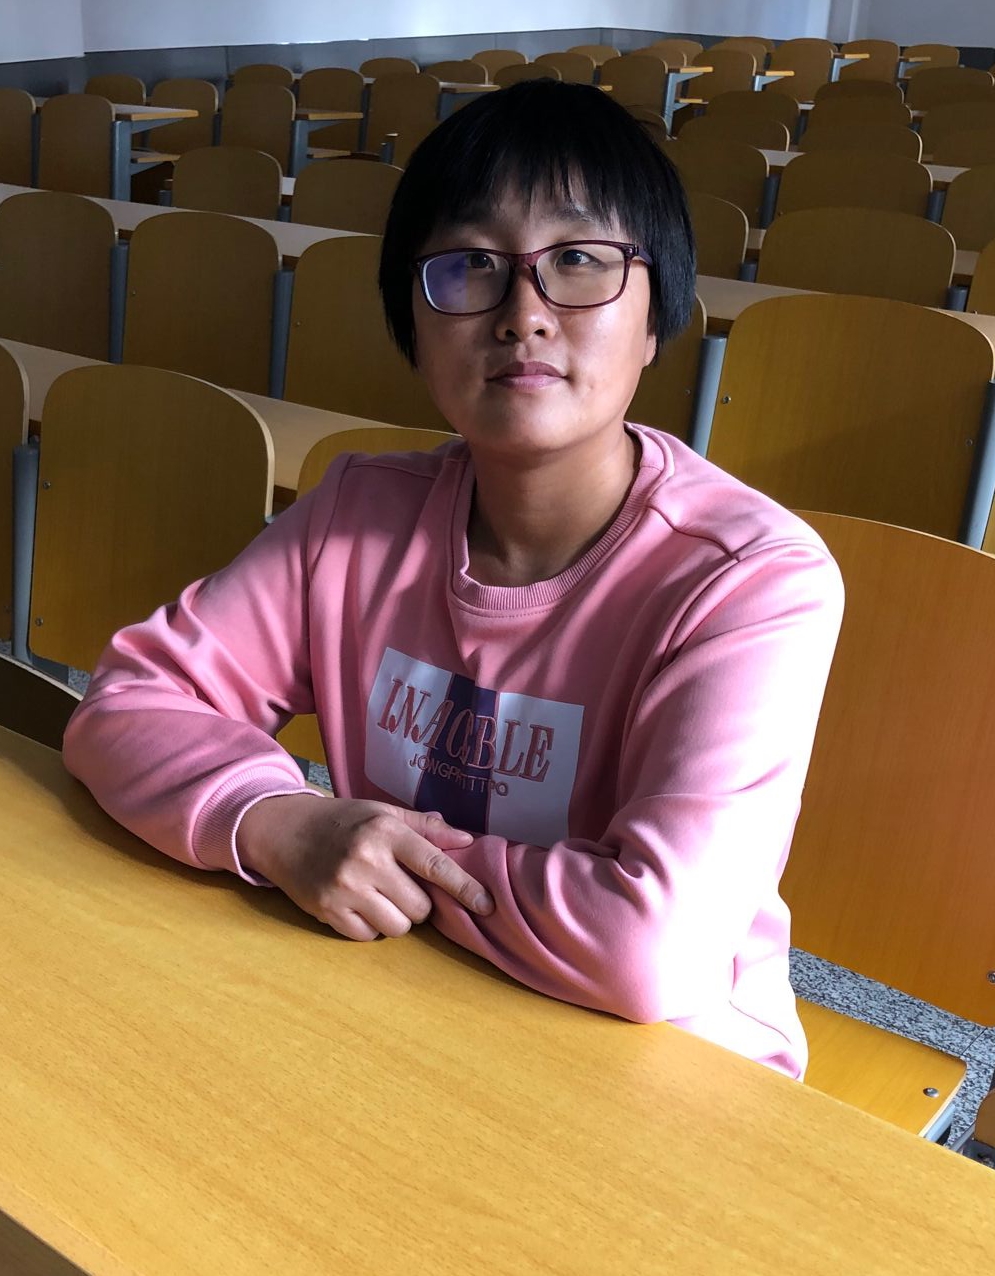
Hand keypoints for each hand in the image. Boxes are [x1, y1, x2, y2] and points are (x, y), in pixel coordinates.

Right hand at [236, 794, 493, 940]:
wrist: (283, 830)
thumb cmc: (342, 820)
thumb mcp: (382, 812)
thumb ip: (424, 827)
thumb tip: (467, 840)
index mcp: (386, 832)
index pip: (435, 865)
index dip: (465, 888)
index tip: (488, 905)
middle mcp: (366, 860)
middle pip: (420, 907)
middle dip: (419, 903)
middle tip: (401, 885)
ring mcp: (344, 889)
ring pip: (397, 927)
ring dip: (396, 918)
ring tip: (379, 896)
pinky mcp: (326, 911)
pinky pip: (368, 937)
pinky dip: (370, 928)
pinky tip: (359, 905)